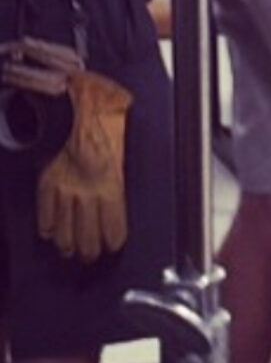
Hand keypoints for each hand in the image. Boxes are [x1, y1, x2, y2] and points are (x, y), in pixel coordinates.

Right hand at [37, 70, 132, 262]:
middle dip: (89, 248)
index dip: (112, 238)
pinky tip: (48, 233)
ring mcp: (64, 186)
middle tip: (90, 257)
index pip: (113, 222)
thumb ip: (125, 175)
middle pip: (86, 231)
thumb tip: (135, 192)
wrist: (80, 105)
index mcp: (112, 182)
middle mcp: (87, 190)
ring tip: (69, 252)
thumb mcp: (129, 148)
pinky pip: (44, 208)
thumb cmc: (109, 121)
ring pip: (64, 225)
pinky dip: (45, 223)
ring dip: (67, 242)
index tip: (114, 246)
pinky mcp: (47, 179)